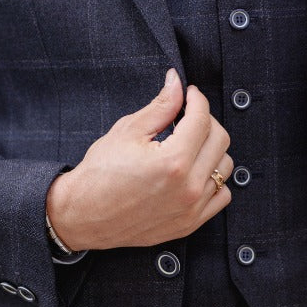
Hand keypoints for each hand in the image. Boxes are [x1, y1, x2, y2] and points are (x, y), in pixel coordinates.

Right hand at [45, 70, 231, 249]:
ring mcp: (191, 208)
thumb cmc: (99, 175)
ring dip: (211, 149)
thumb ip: (161, 106)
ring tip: (188, 144)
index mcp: (173, 161)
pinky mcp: (190, 223)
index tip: (189, 95)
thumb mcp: (127, 131)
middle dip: (205, 120)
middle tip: (186, 117)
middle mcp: (189, 187)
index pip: (202, 118)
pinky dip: (213, 179)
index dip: (196, 99)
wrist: (83, 215)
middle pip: (220, 139)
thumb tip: (176, 83)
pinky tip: (194, 170)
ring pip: (224, 166)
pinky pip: (222, 195)